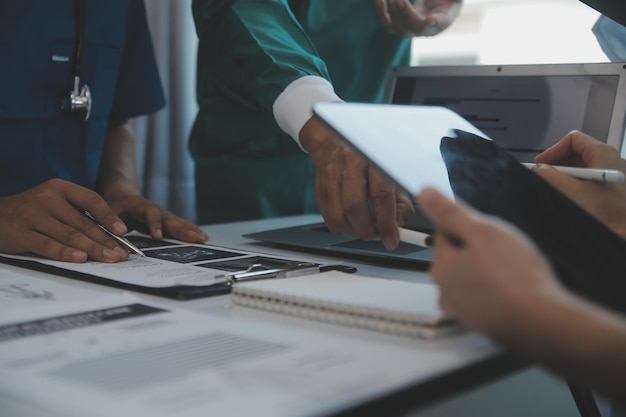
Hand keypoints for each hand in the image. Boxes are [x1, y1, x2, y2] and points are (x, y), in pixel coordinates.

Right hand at [0, 179, 130, 262]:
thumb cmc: (33, 213)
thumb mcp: (55, 204)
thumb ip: (78, 214)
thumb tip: (112, 235)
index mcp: (60, 188)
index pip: (91, 199)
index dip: (109, 216)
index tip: (123, 231)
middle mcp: (47, 199)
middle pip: (83, 222)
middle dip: (105, 240)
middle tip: (121, 254)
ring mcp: (33, 215)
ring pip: (69, 235)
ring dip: (92, 248)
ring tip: (109, 258)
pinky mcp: (21, 233)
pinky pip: (47, 245)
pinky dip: (65, 253)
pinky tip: (81, 258)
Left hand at [105, 194, 208, 243]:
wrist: (122, 196)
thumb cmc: (112, 206)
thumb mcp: (105, 212)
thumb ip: (110, 224)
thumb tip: (118, 238)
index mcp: (139, 205)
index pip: (150, 213)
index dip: (155, 224)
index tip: (158, 237)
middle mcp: (156, 209)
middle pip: (170, 219)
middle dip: (182, 230)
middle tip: (194, 239)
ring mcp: (164, 215)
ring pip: (178, 223)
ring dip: (191, 231)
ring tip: (203, 239)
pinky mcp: (167, 222)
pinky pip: (181, 226)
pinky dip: (192, 231)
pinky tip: (203, 237)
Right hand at [300, 116, 414, 249]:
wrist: (334, 139)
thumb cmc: (366, 155)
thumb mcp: (390, 170)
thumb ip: (399, 199)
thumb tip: (399, 224)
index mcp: (370, 158)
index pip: (380, 195)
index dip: (387, 223)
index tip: (392, 239)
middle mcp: (347, 166)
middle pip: (355, 208)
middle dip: (369, 230)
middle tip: (378, 235)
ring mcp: (329, 178)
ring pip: (339, 217)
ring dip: (355, 232)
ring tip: (366, 229)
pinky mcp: (319, 190)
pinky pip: (329, 219)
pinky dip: (344, 228)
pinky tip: (353, 224)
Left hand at [375, 0, 461, 37]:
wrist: (441, 7)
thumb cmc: (449, 0)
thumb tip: (435, 10)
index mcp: (443, 20)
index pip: (439, 23)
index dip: (434, 23)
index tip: (431, 19)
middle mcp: (426, 30)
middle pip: (414, 27)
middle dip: (404, 12)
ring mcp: (412, 30)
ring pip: (399, 29)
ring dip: (391, 12)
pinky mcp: (401, 26)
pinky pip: (388, 26)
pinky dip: (381, 13)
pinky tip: (380, 0)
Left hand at [416, 187, 563, 342]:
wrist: (542, 323)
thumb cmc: (514, 278)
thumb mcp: (481, 231)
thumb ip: (450, 212)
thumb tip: (424, 194)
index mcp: (441, 268)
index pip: (445, 232)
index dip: (470, 226)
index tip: (488, 229)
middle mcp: (446, 292)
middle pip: (459, 257)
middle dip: (480, 250)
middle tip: (506, 252)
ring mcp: (464, 312)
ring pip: (474, 278)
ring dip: (491, 271)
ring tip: (514, 272)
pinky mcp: (484, 324)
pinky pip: (488, 298)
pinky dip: (500, 292)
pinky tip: (517, 290)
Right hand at [533, 131, 625, 238]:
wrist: (625, 232)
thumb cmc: (609, 214)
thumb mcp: (571, 193)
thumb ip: (549, 177)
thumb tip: (537, 170)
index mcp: (603, 154)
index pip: (573, 140)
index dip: (553, 151)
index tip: (541, 164)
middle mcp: (611, 161)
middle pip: (577, 153)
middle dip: (558, 164)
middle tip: (546, 176)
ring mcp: (612, 175)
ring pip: (582, 167)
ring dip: (565, 176)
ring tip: (558, 189)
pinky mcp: (612, 188)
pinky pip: (589, 179)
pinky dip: (575, 184)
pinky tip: (571, 197)